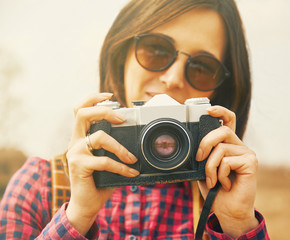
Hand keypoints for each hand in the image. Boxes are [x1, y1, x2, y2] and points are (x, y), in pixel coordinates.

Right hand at [65, 93, 138, 234]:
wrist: (87, 204)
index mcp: (81, 137)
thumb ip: (114, 147)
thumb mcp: (108, 159)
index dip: (93, 99)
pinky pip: (104, 161)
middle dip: (104, 110)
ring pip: (99, 137)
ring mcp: (75, 152)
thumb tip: (137, 138)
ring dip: (121, 148)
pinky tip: (131, 173)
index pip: (80, 110)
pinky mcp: (78, 165)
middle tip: (121, 118)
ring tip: (132, 159)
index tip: (110, 95)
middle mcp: (75, 141)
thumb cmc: (99, 180)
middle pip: (83, 113)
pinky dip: (121, 167)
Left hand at [196, 106, 258, 237]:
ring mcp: (247, 153)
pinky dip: (221, 175)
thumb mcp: (204, 169)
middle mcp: (239, 146)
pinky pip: (227, 160)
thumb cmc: (216, 190)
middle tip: (199, 158)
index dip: (220, 111)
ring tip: (213, 180)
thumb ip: (204, 154)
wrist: (227, 210)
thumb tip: (195, 145)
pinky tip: (227, 184)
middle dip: (205, 143)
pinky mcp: (251, 162)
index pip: (228, 121)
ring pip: (221, 148)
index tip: (208, 110)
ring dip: (210, 167)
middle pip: (222, 130)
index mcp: (228, 145)